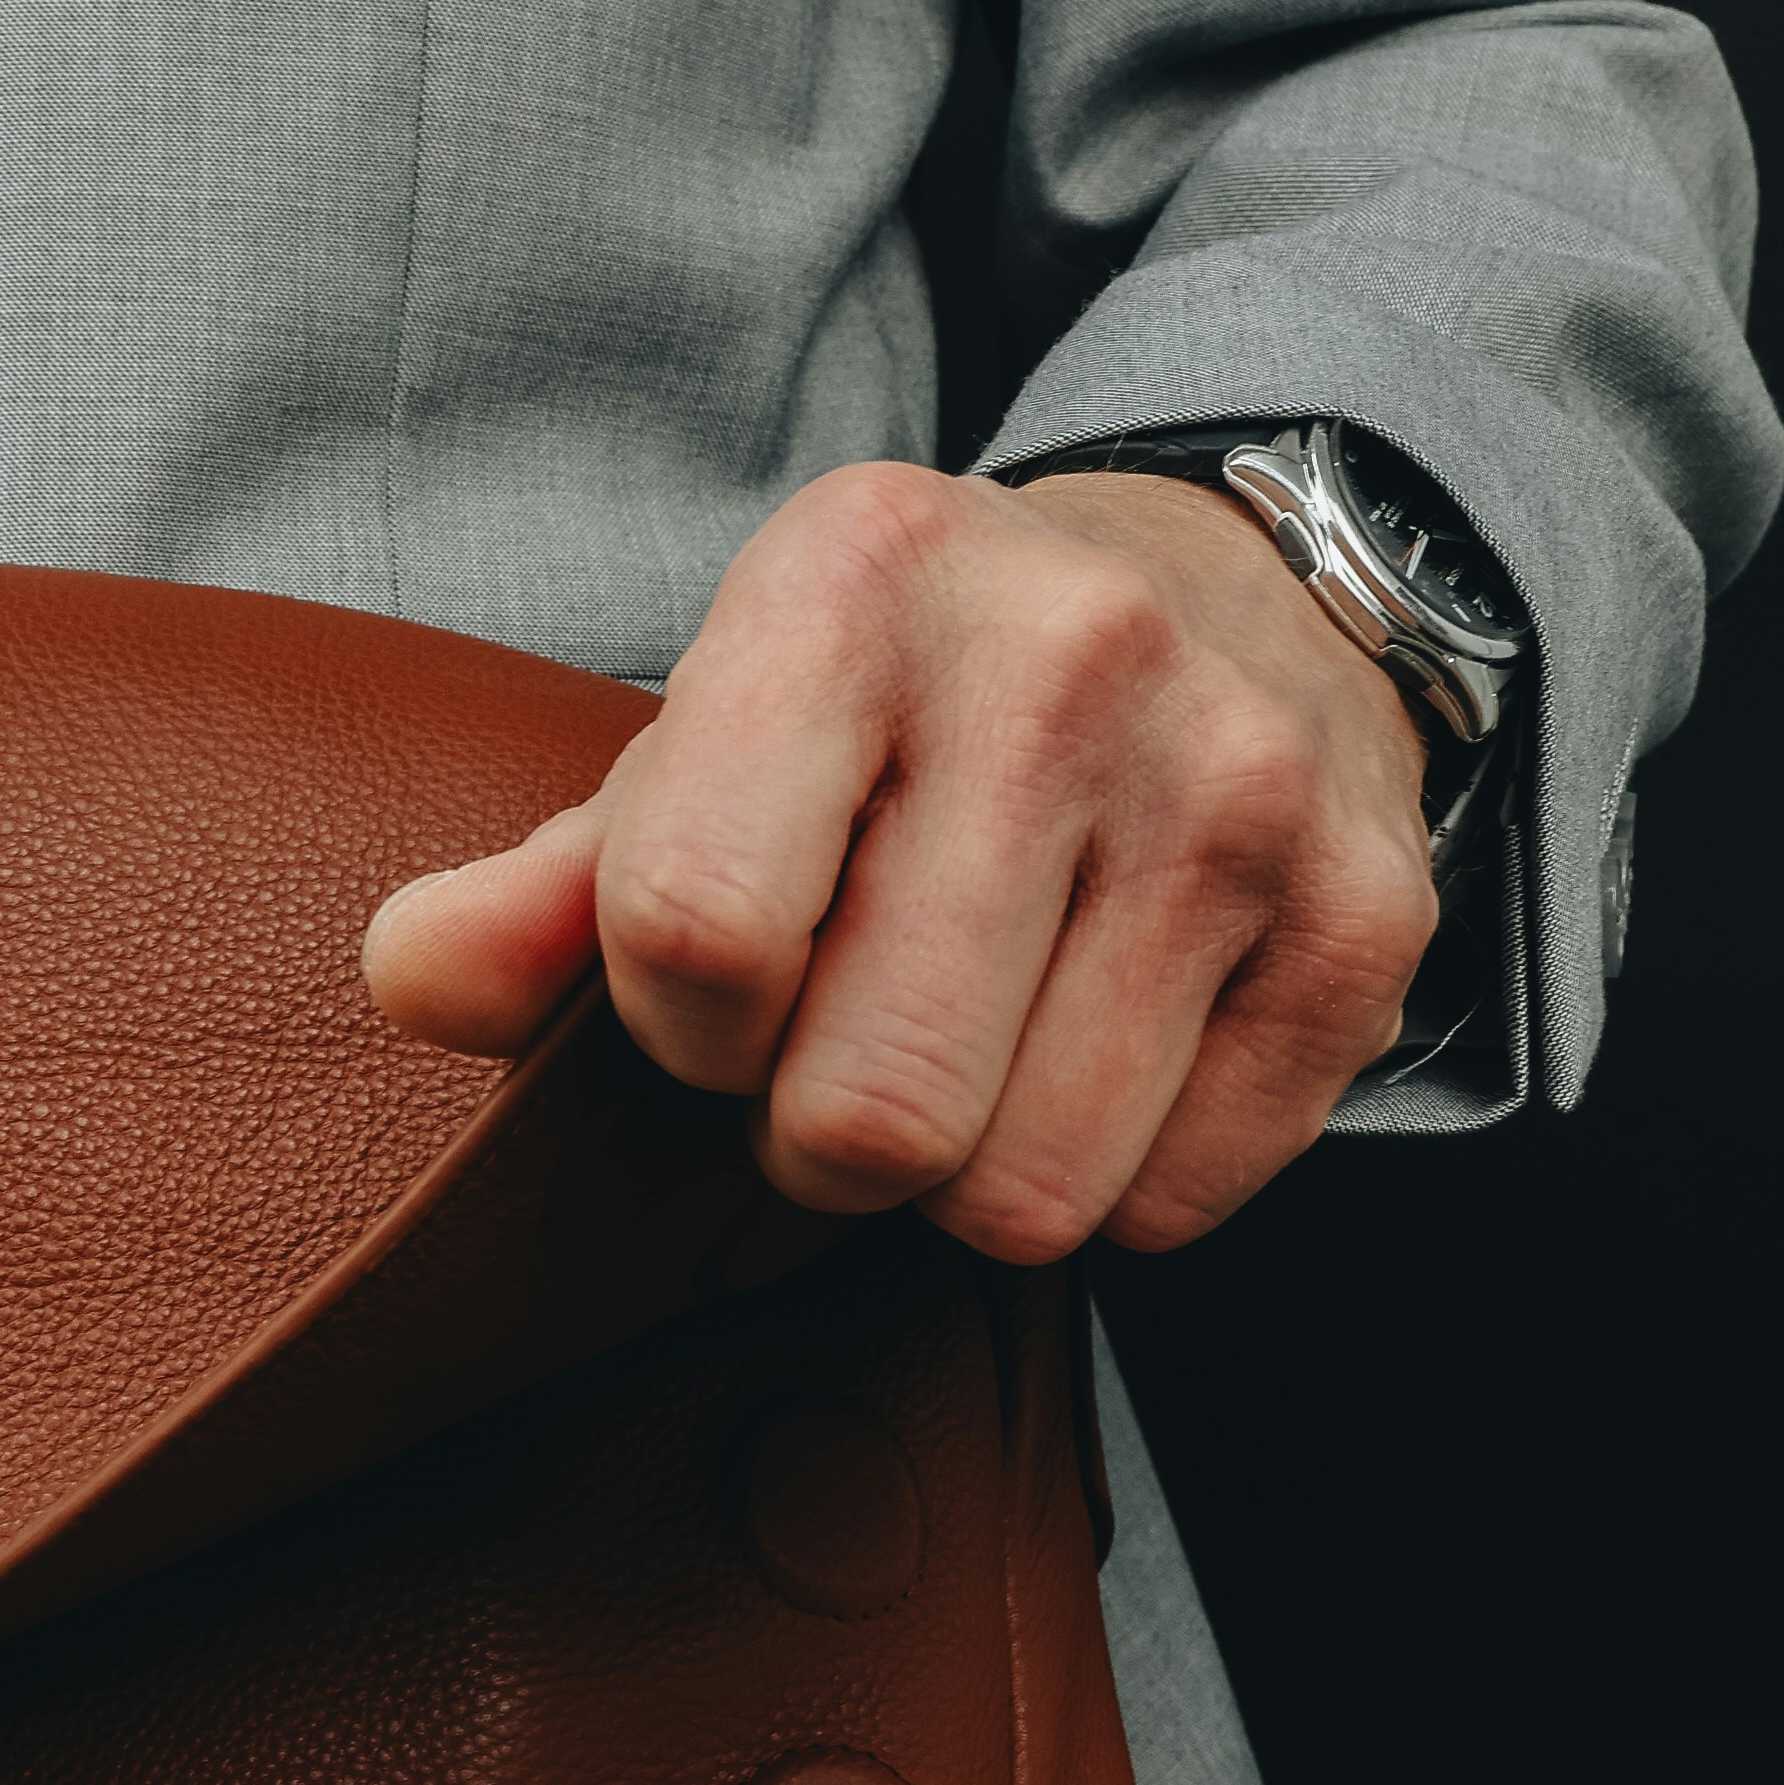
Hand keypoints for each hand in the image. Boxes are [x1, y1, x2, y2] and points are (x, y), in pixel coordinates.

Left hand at [362, 462, 1438, 1260]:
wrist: (1226, 590)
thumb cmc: (912, 708)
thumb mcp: (712, 740)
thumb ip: (551, 883)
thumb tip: (415, 976)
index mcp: (853, 580)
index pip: (694, 927)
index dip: (682, 1030)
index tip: (720, 995)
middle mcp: (1069, 656)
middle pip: (869, 1109)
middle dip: (822, 1138)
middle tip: (849, 1051)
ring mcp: (1240, 787)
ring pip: (1027, 1192)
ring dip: (968, 1173)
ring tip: (981, 1043)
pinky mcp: (1367, 918)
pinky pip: (1176, 1203)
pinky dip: (1119, 1176)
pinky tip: (1107, 1044)